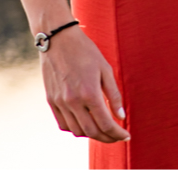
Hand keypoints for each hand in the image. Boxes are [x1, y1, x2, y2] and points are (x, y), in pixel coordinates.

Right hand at [42, 26, 128, 142]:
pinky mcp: (50, 101)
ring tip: (104, 130)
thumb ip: (114, 95)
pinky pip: (63, 124)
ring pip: (77, 131)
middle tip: (117, 136)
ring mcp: (59, 103)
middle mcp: (72, 102)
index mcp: (89, 93)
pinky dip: (76, 129)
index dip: (117, 133)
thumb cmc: (86, 51)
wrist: (58, 40)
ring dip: (92, 134)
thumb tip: (121, 116)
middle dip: (107, 138)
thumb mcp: (106, 69)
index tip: (126, 136)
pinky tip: (85, 124)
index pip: (105, 123)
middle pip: (92, 131)